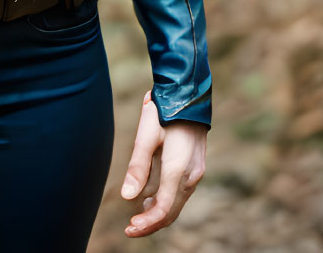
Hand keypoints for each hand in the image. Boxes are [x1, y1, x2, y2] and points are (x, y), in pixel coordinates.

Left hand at [119, 90, 206, 236]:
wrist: (188, 94)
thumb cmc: (164, 112)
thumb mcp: (146, 136)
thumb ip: (137, 167)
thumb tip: (127, 197)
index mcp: (179, 169)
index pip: (164, 208)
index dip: (147, 223)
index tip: (129, 228)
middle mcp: (191, 175)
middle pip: (172, 211)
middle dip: (151, 223)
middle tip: (129, 229)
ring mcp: (196, 172)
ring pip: (177, 203)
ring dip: (159, 213)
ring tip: (137, 217)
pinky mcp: (195, 167)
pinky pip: (180, 192)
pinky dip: (166, 200)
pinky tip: (151, 199)